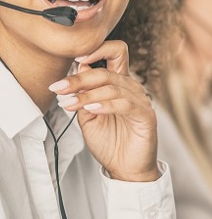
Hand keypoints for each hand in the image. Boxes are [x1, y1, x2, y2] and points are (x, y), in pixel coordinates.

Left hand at [48, 40, 159, 181]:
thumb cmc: (110, 142)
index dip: (98, 50)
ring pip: (113, 88)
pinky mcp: (145, 115)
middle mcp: (132, 88)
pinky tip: (91, 109)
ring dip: (87, 95)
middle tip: (59, 88)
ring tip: (69, 104)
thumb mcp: (88, 116)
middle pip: (107, 72)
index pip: (116, 53)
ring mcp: (140, 101)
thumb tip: (79, 69)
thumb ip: (84, 95)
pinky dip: (106, 105)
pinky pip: (126, 104)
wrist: (125, 168)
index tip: (74, 59)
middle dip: (79, 79)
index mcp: (119, 84)